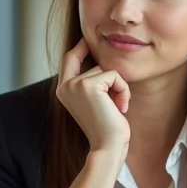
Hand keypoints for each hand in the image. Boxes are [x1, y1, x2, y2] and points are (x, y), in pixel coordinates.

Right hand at [55, 39, 130, 153]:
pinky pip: (115, 75)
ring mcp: (75, 84)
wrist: (108, 146)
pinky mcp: (89, 85)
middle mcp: (66, 85)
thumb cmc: (106, 128)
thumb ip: (92, 83)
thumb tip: (101, 60)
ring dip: (119, 87)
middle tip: (116, 102)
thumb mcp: (96, 102)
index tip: (89, 40)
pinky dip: (123, 90)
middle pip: (92, 61)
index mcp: (63, 90)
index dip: (80, 47)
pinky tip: (121, 107)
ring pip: (106, 69)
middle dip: (110, 78)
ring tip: (117, 107)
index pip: (70, 59)